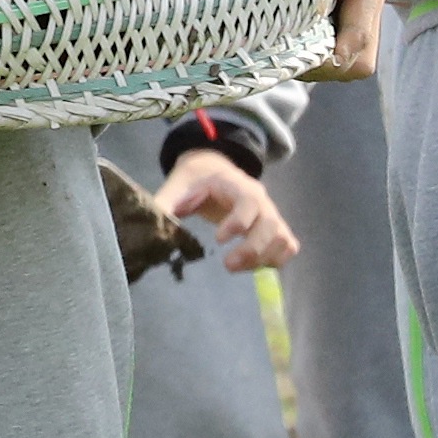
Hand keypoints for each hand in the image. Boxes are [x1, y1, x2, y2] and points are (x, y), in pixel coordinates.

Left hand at [155, 149, 294, 272]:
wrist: (213, 169)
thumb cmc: (195, 179)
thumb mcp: (178, 185)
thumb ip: (164, 204)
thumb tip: (149, 227)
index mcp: (238, 185)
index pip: (250, 201)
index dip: (239, 221)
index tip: (219, 239)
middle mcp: (261, 200)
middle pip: (271, 224)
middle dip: (253, 248)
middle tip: (228, 265)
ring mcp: (270, 215)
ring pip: (282, 237)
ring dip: (264, 257)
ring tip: (236, 268)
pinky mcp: (273, 228)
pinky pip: (288, 245)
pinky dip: (277, 259)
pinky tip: (254, 266)